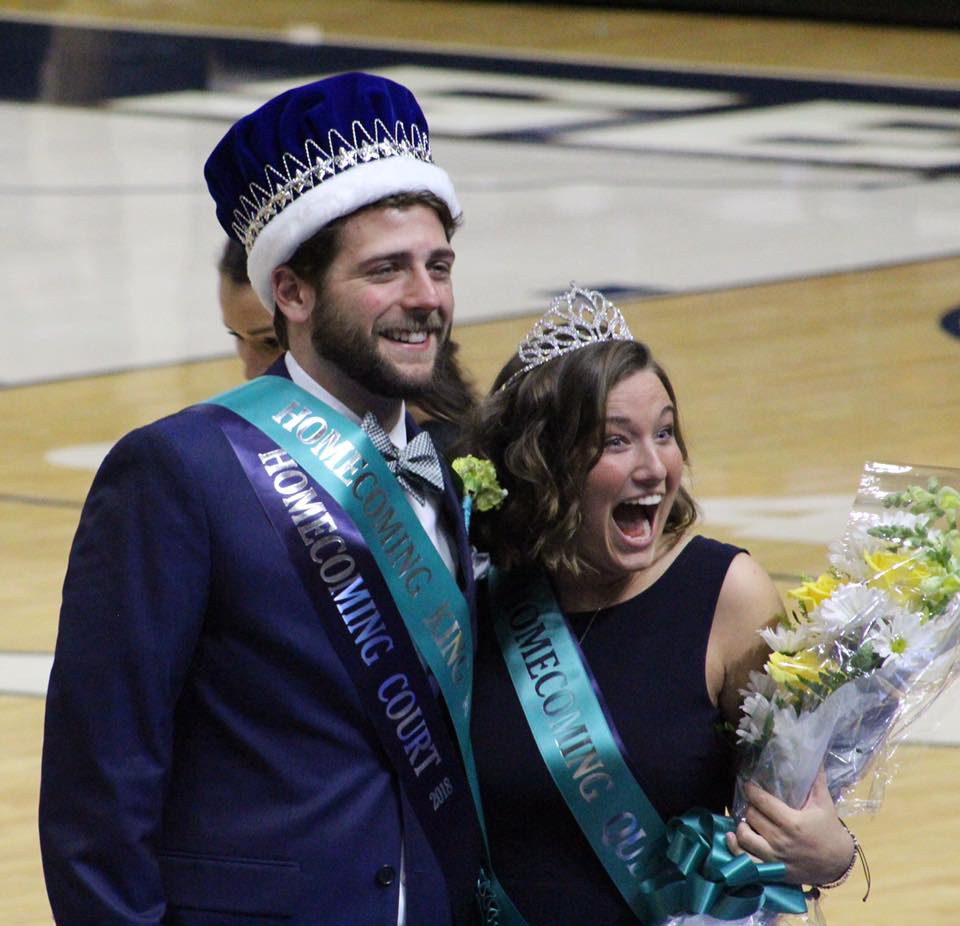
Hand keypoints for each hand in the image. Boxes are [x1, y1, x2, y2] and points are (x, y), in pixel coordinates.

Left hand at [725, 769, 854, 885]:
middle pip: (751, 817)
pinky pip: (746, 861)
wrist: (837, 864)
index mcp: (792, 822)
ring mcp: (775, 858)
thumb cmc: (829, 830)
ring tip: (747, 819)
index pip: (761, 802)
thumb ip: (816, 779)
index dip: (752, 790)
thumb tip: (815, 754)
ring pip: (744, 837)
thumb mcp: (824, 804)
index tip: (749, 784)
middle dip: (750, 807)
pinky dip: (735, 848)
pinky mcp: (772, 870)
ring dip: (742, 825)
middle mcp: (780, 840)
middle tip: (753, 803)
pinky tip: (733, 836)